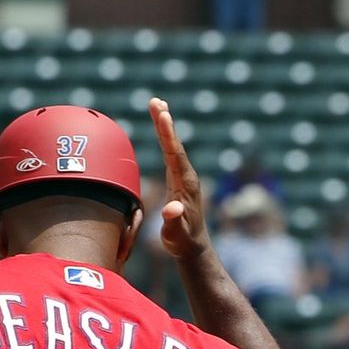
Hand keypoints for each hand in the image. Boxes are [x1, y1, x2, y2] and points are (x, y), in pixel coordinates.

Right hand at [150, 96, 208, 260]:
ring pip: (172, 145)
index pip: (175, 155)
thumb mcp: (176, 234)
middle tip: (156, 101)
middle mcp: (186, 176)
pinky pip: (170, 152)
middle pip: (174, 144)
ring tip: (157, 104)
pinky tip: (162, 127)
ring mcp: (183, 176)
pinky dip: (165, 137)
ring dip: (164, 125)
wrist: (192, 246)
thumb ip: (173, 221)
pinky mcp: (178, 179)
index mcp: (186, 185)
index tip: (164, 115)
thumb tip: (172, 208)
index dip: (169, 135)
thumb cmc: (182, 241)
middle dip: (165, 123)